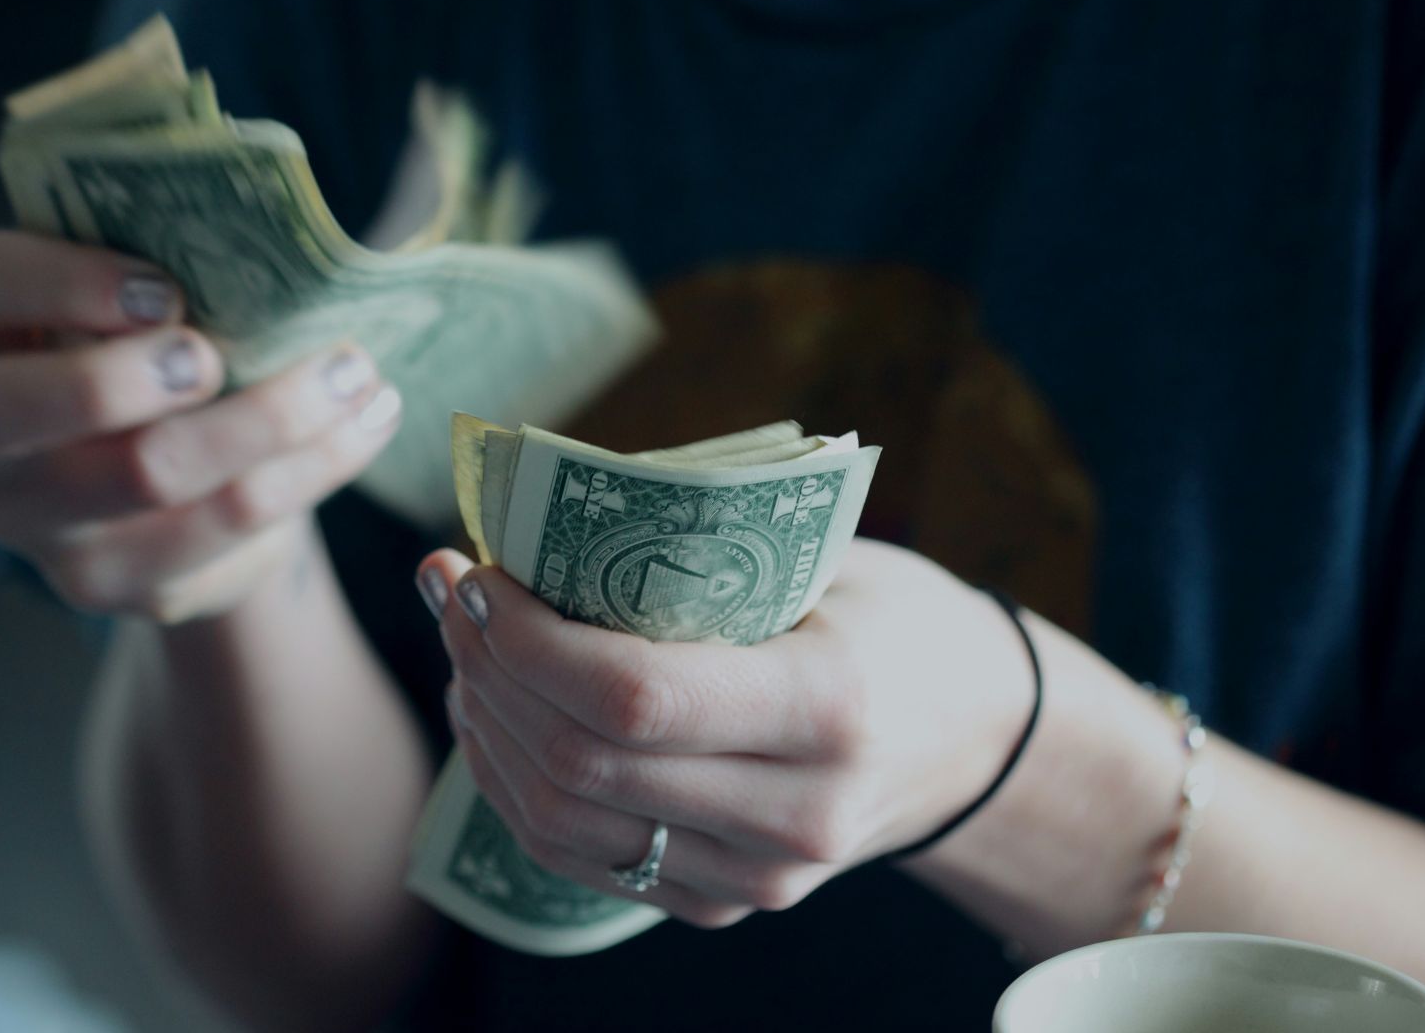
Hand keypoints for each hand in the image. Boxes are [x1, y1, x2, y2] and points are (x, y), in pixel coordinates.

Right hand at [0, 230, 400, 621]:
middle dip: (127, 376)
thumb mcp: (147, 289)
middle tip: (218, 356)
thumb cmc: (162, 344)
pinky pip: (222, 531)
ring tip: (355, 374)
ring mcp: (37, 521)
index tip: (165, 289)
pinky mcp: (113, 582)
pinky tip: (363, 425)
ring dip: (269, 419)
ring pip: (146, 476)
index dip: (64, 282)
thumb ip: (173, 253)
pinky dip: (310, 470)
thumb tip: (280, 233)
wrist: (182, 475)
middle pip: (14, 411)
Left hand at [418, 538, 1034, 927]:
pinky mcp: (724, 904)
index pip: (633, 697)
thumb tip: (534, 520)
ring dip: (486, 727)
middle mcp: (795, 814)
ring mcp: (758, 877)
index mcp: (829, 708)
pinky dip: (515, 784)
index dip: (526, 639)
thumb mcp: (826, 560)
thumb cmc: (894, 619)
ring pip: (562, 822)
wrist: (975, 739)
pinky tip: (494, 714)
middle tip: (449, 590)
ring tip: (463, 646)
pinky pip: (580, 858)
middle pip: (580, 763)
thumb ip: (698, 552)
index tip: (476, 572)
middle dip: (487, 669)